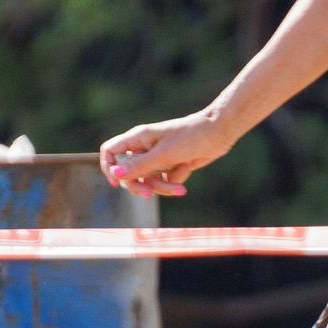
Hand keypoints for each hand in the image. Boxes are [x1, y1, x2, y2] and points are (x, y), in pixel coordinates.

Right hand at [100, 113, 233, 197]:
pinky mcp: (169, 166)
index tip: (116, 183)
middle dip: (140, 185)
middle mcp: (144, 148)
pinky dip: (175, 181)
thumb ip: (138, 166)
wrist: (218, 134)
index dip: (109, 167)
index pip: (110, 151)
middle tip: (150, 193)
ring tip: (180, 187)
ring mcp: (157, 158)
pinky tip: (187, 168)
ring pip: (148, 181)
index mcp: (137, 139)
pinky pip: (164, 182)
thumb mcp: (163, 154)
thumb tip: (114, 174)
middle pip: (128, 173)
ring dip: (163, 186)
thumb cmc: (190, 137)